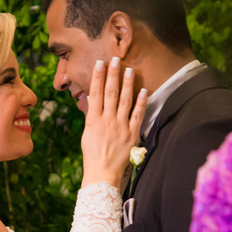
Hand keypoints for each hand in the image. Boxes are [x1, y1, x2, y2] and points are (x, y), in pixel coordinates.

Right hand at [81, 56, 146, 187]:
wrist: (102, 173)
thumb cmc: (92, 155)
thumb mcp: (87, 134)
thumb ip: (91, 116)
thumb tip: (92, 99)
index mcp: (93, 120)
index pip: (96, 94)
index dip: (98, 77)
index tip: (100, 63)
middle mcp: (107, 120)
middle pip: (110, 93)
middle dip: (113, 75)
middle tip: (115, 59)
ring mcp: (120, 126)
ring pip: (124, 100)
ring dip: (127, 84)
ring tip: (130, 70)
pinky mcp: (132, 133)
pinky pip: (138, 115)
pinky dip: (141, 102)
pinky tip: (144, 90)